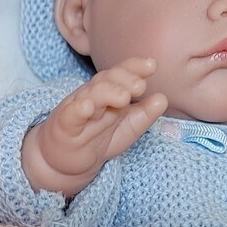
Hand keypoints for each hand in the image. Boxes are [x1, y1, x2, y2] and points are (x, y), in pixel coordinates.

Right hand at [21, 57, 166, 197]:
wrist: (66, 161)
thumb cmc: (96, 139)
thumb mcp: (126, 128)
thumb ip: (144, 115)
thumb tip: (163, 98)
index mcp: (107, 92)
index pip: (120, 74)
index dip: (134, 67)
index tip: (151, 65)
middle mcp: (92, 96)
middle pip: (106, 80)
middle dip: (124, 79)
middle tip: (140, 86)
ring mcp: (77, 109)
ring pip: (90, 95)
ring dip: (107, 92)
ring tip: (124, 97)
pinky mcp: (64, 126)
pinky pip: (71, 115)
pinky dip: (79, 109)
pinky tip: (88, 106)